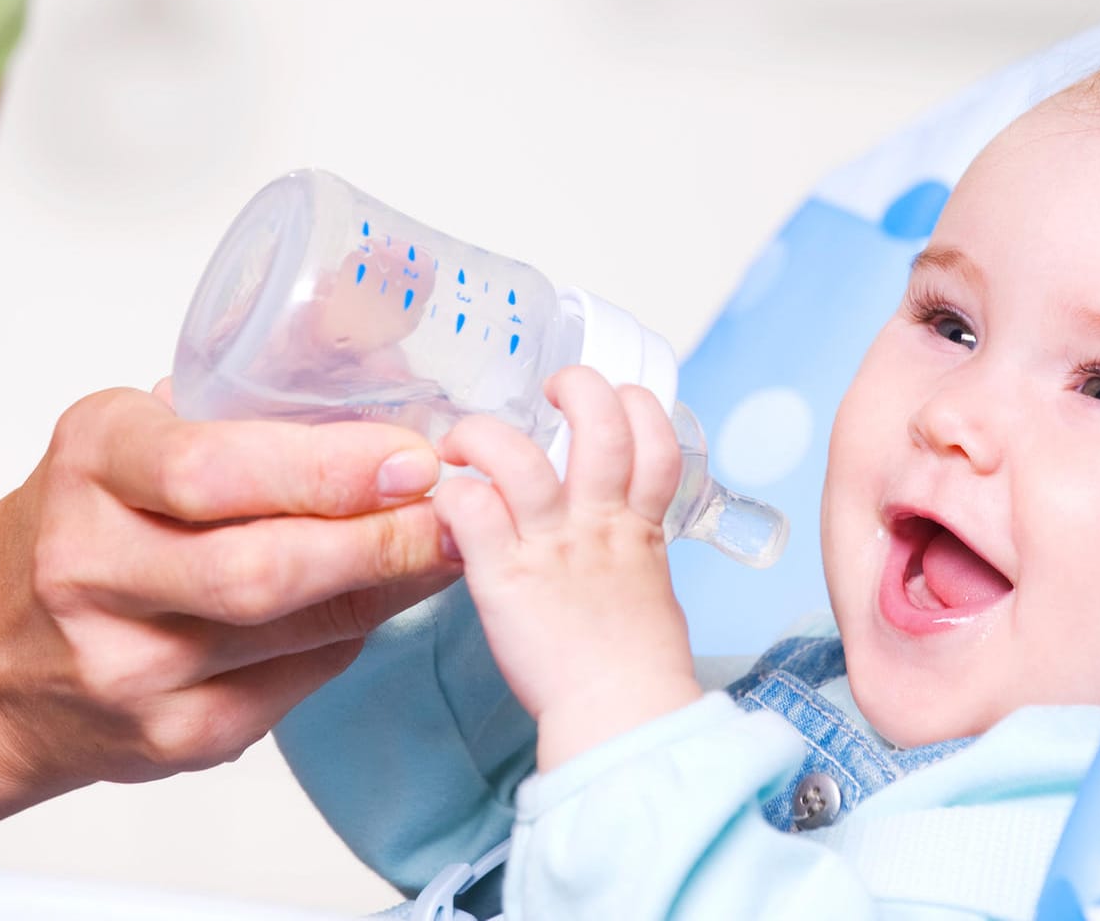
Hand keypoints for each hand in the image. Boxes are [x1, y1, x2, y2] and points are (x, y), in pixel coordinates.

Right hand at [0, 380, 460, 794]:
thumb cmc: (81, 524)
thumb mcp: (135, 435)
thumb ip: (247, 409)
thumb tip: (397, 381)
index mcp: (91, 465)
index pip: (211, 472)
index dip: (330, 468)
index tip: (414, 457)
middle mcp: (92, 569)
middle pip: (263, 569)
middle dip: (381, 540)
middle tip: (456, 511)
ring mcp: (128, 667)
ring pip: (295, 631)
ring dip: (389, 586)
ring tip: (443, 544)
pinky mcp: (170, 737)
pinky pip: (299, 683)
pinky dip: (353, 636)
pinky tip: (377, 600)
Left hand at [434, 366, 702, 770]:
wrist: (622, 714)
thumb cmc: (635, 663)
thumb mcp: (649, 585)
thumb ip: (629, 546)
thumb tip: (615, 535)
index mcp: (639, 523)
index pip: (655, 435)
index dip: (634, 403)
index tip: (608, 404)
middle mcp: (599, 521)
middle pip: (601, 421)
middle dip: (577, 387)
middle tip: (547, 393)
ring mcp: (551, 544)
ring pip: (520, 456)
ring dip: (484, 434)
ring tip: (467, 441)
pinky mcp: (504, 576)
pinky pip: (470, 509)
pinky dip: (452, 493)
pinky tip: (444, 501)